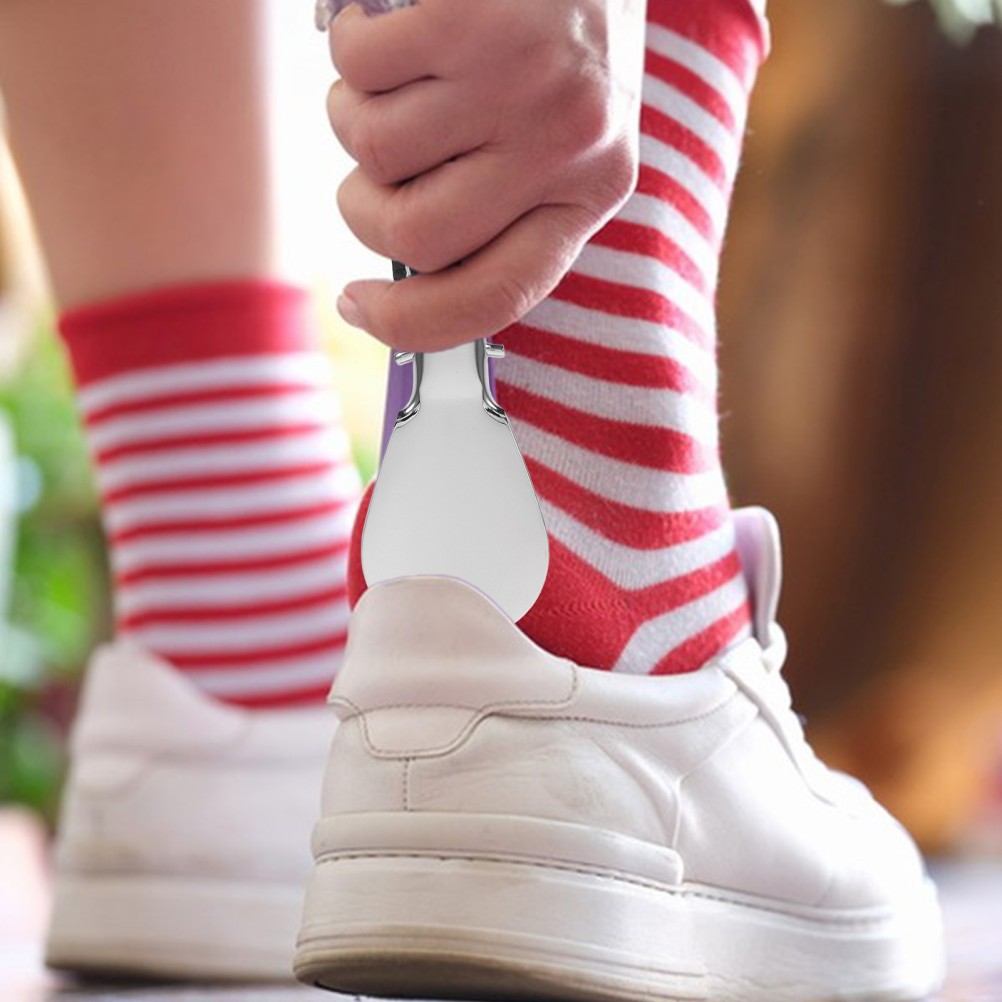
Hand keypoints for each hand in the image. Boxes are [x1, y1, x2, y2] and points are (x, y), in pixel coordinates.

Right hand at [326, 0, 645, 350]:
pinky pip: (359, 66)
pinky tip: (389, 29)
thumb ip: (498, 211)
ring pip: (376, 147)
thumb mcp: (555, 145)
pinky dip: (352, 48)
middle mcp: (566, 146)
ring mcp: (520, 81)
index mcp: (589, 196)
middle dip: (363, 206)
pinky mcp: (472, 17)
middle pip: (416, 236)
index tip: (357, 304)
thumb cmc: (554, 53)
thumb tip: (402, 275)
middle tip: (376, 163)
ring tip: (394, 79)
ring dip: (355, 115)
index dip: (410, 321)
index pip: (495, 298)